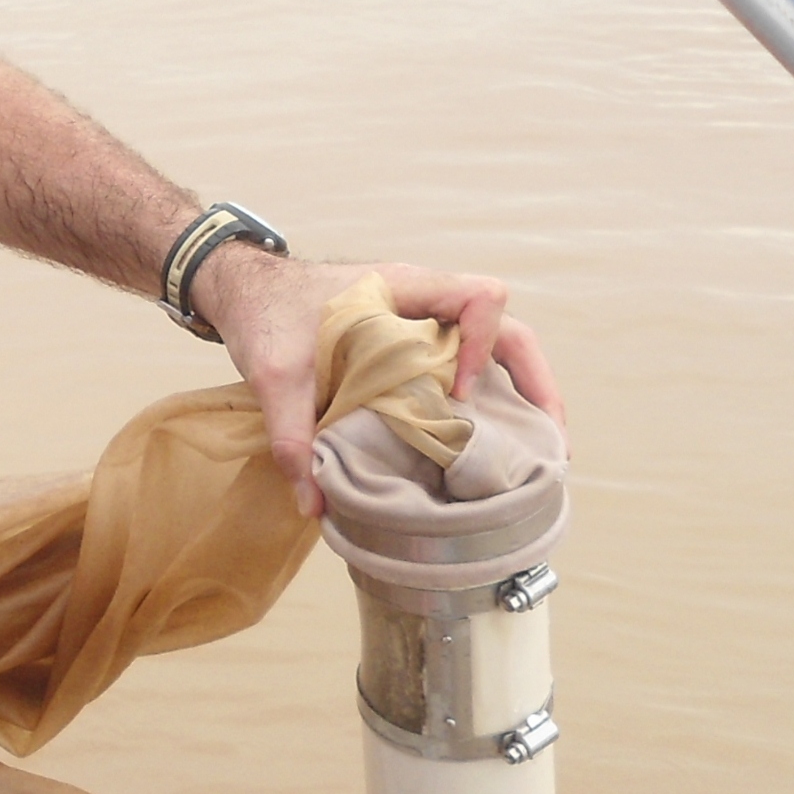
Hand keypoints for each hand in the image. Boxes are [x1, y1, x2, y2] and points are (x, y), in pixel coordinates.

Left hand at [191, 247, 562, 518]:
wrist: (244, 291)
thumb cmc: (264, 312)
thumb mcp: (274, 372)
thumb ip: (292, 435)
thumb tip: (314, 504)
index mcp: (403, 289)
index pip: (479, 297)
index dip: (484, 345)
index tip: (461, 391)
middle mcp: (425, 302)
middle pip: (509, 329)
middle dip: (537, 383)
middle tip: (549, 443)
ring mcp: (425, 324)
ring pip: (497, 349)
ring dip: (521, 394)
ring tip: (535, 452)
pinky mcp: (413, 348)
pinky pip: (469, 367)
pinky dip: (488, 400)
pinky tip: (487, 445)